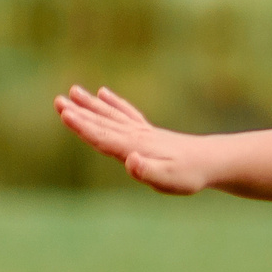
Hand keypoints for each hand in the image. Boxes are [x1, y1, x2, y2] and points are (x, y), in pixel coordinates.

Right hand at [55, 86, 211, 193]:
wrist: (212, 161)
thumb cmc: (189, 174)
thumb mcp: (169, 179)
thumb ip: (148, 171)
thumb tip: (130, 160)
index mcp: (135, 147)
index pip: (103, 136)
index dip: (82, 126)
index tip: (64, 113)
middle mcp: (136, 136)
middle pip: (102, 122)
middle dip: (80, 113)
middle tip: (58, 100)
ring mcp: (142, 131)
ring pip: (111, 115)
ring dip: (91, 105)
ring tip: (73, 91)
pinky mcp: (149, 132)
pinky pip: (126, 113)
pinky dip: (113, 103)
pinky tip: (103, 94)